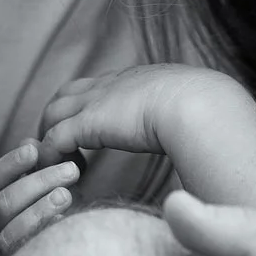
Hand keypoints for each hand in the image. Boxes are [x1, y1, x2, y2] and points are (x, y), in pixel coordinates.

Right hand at [0, 139, 83, 254]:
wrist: (91, 237)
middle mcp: (6, 222)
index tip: (34, 150)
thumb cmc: (72, 197)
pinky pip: (27, 251)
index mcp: (7, 195)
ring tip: (67, 195)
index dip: (9, 165)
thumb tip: (31, 143)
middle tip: (72, 170)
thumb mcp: (61, 172)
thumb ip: (45, 157)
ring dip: (40, 209)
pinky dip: (45, 234)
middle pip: (4, 202)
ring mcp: (15, 245)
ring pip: (11, 230)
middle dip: (37, 182)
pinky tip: (66, 222)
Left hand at [39, 64, 242, 158]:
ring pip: (51, 115)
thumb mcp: (190, 108)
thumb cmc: (205, 110)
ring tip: (65, 168)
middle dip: (58, 121)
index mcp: (134, 79)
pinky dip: (52, 158)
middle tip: (66, 153)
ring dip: (50, 141)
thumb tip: (198, 133)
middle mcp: (109, 85)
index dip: (88, 108)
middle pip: (64, 95)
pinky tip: (67, 175)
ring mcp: (95, 102)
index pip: (96, 86)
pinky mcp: (87, 123)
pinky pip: (53, 140)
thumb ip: (183, 117)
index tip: (93, 135)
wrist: (199, 104)